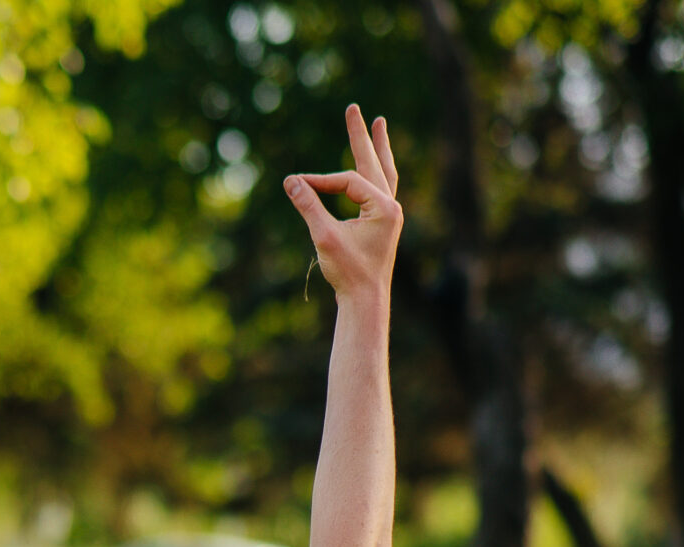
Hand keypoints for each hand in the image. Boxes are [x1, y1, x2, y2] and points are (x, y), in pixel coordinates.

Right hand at [282, 105, 401, 304]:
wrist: (366, 300)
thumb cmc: (348, 272)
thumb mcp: (325, 237)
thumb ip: (309, 206)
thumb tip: (291, 181)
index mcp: (384, 207)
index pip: (348, 181)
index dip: (321, 181)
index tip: (298, 186)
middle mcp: (392, 206)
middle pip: (374, 162)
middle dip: (363, 136)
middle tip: (355, 109)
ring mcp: (390, 214)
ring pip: (384, 171)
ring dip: (378, 148)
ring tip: (379, 124)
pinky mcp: (384, 222)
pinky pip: (381, 187)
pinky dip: (375, 171)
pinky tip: (373, 164)